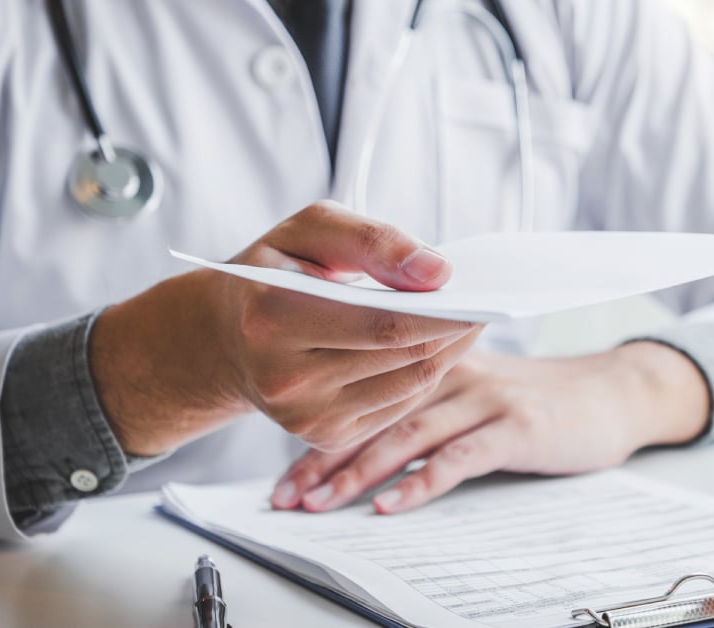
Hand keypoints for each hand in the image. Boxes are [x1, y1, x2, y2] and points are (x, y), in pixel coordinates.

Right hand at [90, 201, 481, 455]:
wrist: (225, 336)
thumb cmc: (276, 269)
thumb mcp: (310, 229)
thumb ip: (373, 240)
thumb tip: (438, 272)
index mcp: (273, 316)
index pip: (386, 322)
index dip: (443, 309)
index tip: (479, 289)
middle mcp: (285, 378)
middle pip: (404, 355)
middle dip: (456, 327)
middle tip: (487, 300)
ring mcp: (305, 417)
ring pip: (411, 383)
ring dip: (450, 351)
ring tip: (470, 318)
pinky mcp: (325, 436)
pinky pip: (400, 405)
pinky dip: (427, 372)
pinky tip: (438, 345)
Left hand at [270, 341, 709, 512]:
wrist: (612, 394)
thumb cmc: (539, 400)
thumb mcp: (476, 390)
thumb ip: (426, 405)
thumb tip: (362, 448)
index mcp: (436, 361)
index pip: (364, 396)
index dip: (319, 437)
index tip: (284, 480)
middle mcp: (454, 372)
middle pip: (375, 414)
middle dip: (324, 458)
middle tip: (286, 498)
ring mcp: (487, 398)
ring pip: (409, 433)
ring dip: (359, 471)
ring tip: (321, 504)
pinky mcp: (517, 427)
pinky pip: (459, 457)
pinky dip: (421, 483)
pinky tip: (390, 507)